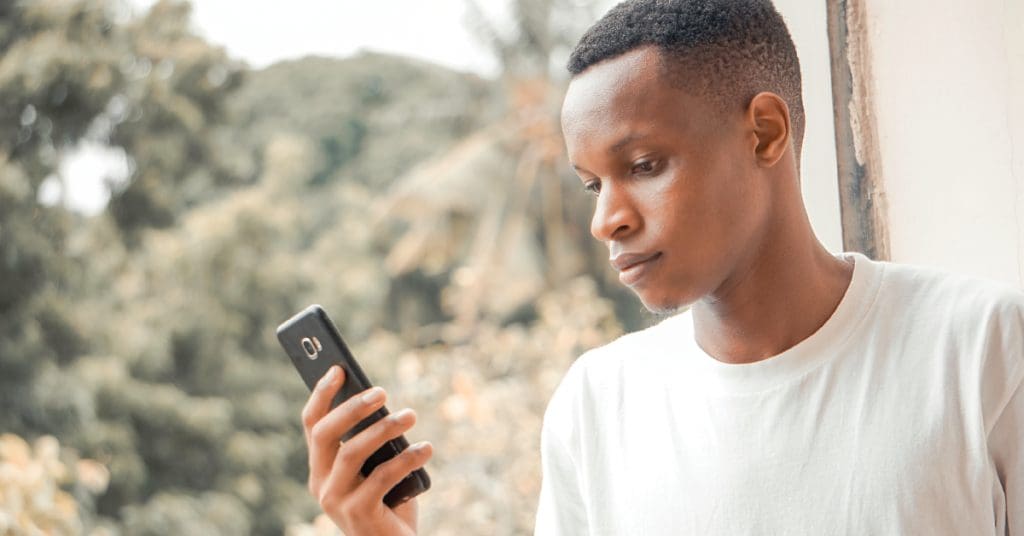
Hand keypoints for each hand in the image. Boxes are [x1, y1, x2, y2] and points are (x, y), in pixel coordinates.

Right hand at [302, 365, 432, 534]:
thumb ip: (374, 442)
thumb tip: (382, 402)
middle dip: (352, 408)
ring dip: (384, 429)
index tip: (338, 369)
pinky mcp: (359, 514)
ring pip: (352, 453)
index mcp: (321, 468)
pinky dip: (406, 459)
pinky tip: (425, 448)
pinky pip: (382, 478)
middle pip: (325, 435)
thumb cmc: (390, 501)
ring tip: (411, 415)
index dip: (322, 395)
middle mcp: (321, 483)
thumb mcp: (378, 466)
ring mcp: (336, 501)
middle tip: (382, 392)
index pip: (312, 425)